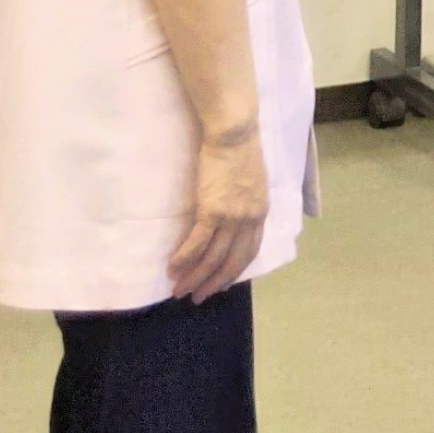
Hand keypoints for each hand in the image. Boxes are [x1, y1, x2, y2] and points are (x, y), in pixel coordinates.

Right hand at [169, 124, 268, 301]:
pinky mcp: (212, 210)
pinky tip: (172, 268)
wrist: (234, 134)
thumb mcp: (251, 184)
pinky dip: (185, 258)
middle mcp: (250, 220)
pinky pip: (197, 242)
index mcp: (261, 214)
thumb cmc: (240, 153)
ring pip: (213, 257)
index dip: (233, 271)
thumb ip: (245, 203)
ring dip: (194, 277)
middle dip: (213, 283)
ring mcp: (232, 217)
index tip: (220, 284)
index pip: (249, 252)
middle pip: (231, 262)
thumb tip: (232, 216)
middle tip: (196, 298)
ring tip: (179, 290)